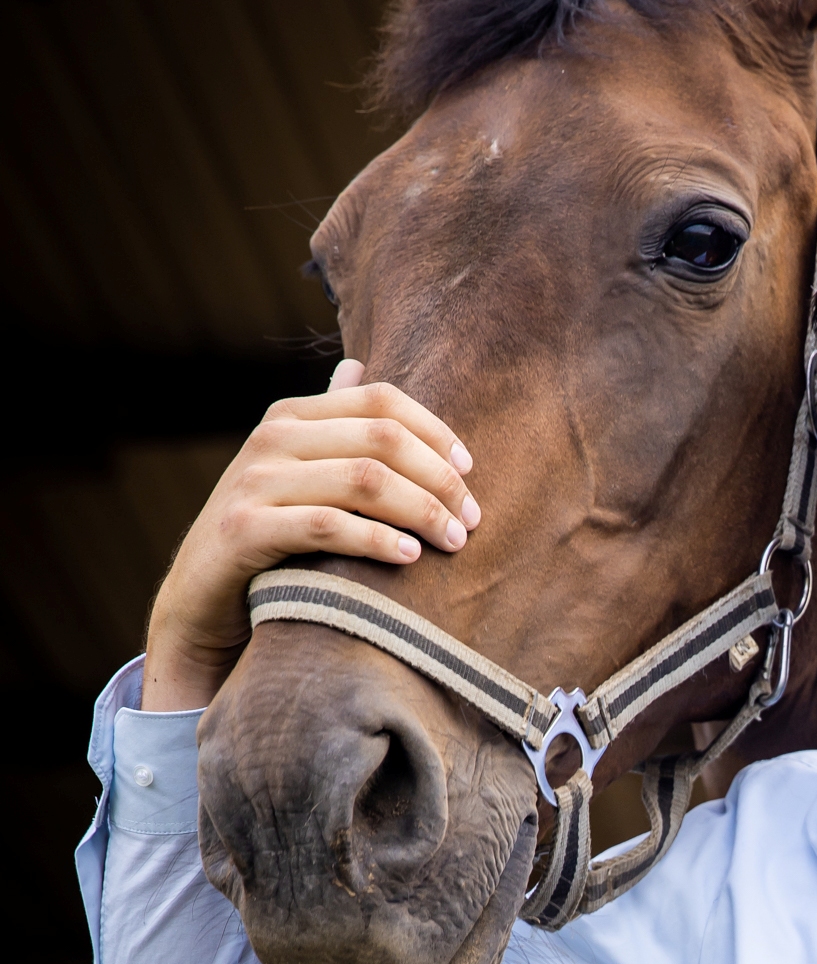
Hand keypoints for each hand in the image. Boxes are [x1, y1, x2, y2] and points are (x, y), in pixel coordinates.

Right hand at [140, 360, 480, 711]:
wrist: (199, 599)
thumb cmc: (267, 533)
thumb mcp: (298, 471)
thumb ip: (331, 424)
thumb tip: (357, 365)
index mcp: (292, 416)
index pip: (382, 401)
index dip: (435, 432)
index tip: (470, 471)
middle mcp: (271, 438)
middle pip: (382, 440)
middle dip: (439, 479)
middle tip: (470, 520)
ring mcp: (254, 481)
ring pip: (365, 480)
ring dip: (421, 512)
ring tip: (452, 541)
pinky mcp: (243, 529)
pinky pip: (330, 526)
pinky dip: (378, 540)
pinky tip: (410, 557)